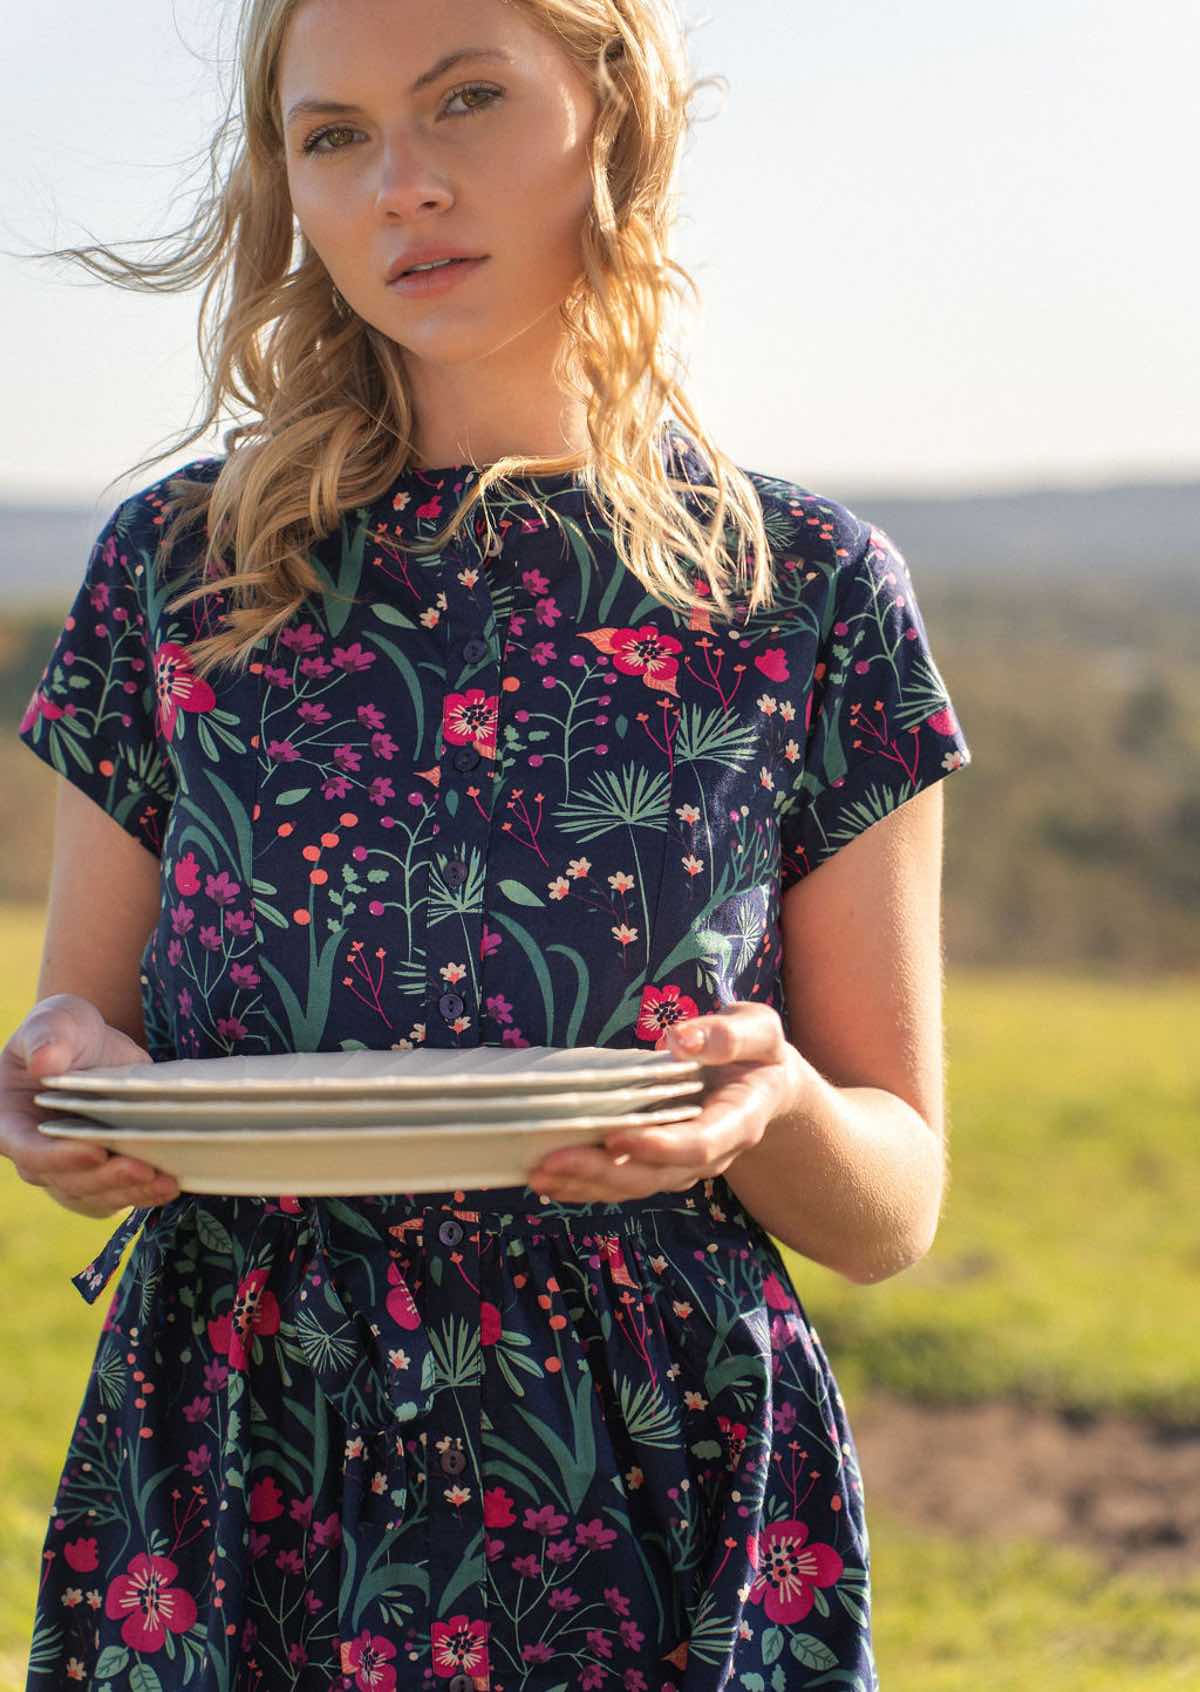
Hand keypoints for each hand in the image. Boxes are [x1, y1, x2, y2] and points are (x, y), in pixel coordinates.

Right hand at [0, 995, 180, 1218]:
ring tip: (166, 1183)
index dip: (59, 1157)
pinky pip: (116, 1196)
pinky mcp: (99, 1173)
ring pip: (94, 1197)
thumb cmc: (65, 1030)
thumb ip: (45, 1039)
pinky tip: (171, 1185)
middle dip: (106, 1179)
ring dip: (130, 1194)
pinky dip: (143, 1195)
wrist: (94, 1045)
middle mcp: (36, 1153)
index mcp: (11, 1122)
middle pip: (66, 1181)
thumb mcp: (54, 1021)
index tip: (95, 1150)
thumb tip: (45, 1063)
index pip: (29, 1150)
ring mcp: (68, 1169)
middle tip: (143, 1169)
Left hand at [526, 1001, 804, 1202]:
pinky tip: (548, 1179)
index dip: (659, 1145)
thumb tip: (680, 1039)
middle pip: (656, 1175)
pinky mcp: (660, 1165)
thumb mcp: (759, 1030)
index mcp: (739, 1121)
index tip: (617, 1136)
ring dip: (585, 1184)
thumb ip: (729, 1035)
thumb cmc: (756, 1053)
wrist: (764, 1087)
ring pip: (634, 1185)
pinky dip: (585, 1183)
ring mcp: (683, 1166)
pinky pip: (623, 1181)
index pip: (699, 1144)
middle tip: (551, 1163)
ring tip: (537, 1175)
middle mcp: (711, 1154)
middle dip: (603, 1172)